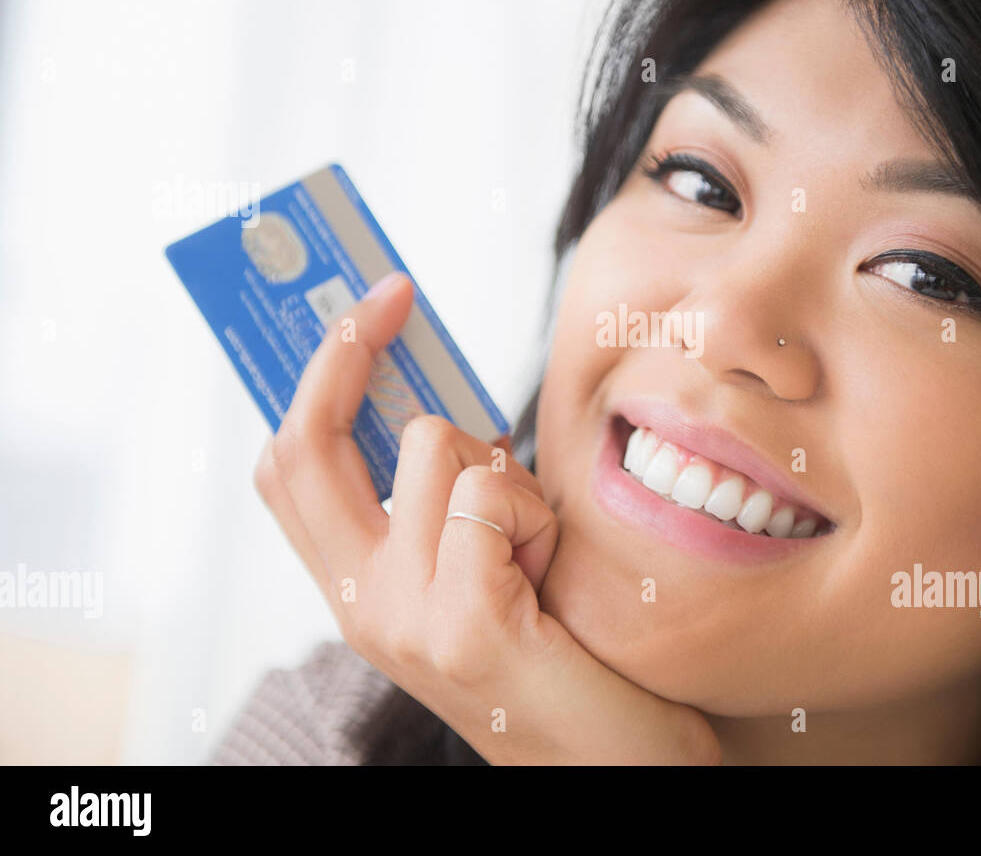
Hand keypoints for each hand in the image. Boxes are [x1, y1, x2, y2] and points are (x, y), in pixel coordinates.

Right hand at [252, 271, 721, 763]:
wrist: (613, 767)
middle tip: (390, 294)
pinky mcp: (462, 624)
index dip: (308, 379)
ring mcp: (400, 619)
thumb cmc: (562, 657)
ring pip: (435, 444)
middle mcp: (357, 606)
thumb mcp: (484, 566)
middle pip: (303, 444)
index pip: (287, 468)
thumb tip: (438, 395)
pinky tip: (551, 573)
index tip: (352, 309)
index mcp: (358, 589)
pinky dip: (536, 512)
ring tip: (535, 544)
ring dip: (503, 466)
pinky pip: (490, 492)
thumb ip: (443, 497)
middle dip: (344, 348)